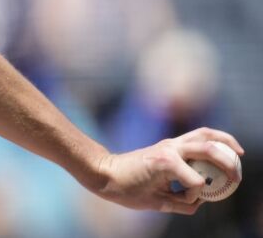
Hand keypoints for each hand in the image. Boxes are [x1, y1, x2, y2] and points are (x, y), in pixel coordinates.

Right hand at [92, 128, 243, 213]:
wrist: (103, 177)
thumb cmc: (128, 185)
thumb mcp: (161, 195)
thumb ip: (181, 198)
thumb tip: (201, 203)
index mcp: (171, 149)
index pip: (203, 139)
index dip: (222, 149)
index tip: (233, 164)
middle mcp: (172, 146)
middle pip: (209, 138)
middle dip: (230, 154)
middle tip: (238, 174)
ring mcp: (167, 151)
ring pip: (206, 147)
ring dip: (225, 162)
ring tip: (232, 177)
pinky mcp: (161, 160)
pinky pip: (193, 178)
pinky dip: (197, 189)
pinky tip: (187, 196)